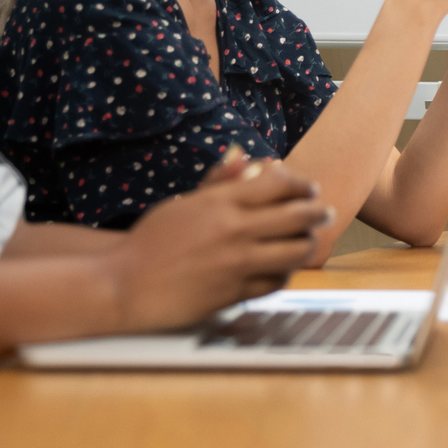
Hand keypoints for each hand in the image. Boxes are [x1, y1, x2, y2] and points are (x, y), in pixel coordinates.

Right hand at [100, 158, 331, 331]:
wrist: (122, 284)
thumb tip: (243, 154)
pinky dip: (284, 274)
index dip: (301, 184)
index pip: (279, 183)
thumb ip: (217, 182)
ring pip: (296, 250)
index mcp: (220, 202)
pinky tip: (283, 269)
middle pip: (298, 215)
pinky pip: (276, 282)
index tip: (309, 189)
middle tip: (325, 212)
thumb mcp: (182, 204)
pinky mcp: (234, 292)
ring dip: (307, 244)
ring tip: (308, 241)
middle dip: (318, 212)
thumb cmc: (149, 242)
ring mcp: (237, 262)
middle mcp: (234, 229)